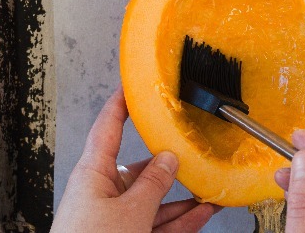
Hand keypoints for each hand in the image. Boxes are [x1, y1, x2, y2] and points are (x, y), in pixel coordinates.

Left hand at [52, 86, 220, 231]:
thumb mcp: (129, 211)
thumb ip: (154, 183)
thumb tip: (170, 159)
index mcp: (93, 175)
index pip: (107, 129)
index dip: (121, 105)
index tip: (133, 86)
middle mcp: (103, 193)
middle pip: (141, 169)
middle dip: (170, 165)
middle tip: (196, 153)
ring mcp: (116, 219)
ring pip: (155, 200)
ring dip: (183, 196)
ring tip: (211, 188)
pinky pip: (159, 222)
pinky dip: (181, 218)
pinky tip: (203, 212)